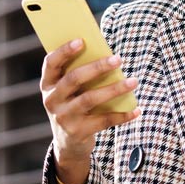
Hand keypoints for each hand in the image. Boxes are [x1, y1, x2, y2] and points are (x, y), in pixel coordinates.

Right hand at [41, 38, 140, 183]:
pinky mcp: (78, 132)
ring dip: (114, 89)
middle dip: (97, 67)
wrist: (67, 143)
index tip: (82, 40)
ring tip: (133, 81)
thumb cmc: (73, 104)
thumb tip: (107, 56)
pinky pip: (103, 121)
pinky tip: (136, 109)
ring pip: (90, 99)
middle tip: (119, 59)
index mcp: (48, 84)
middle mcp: (52, 100)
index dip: (64, 51)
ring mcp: (64, 117)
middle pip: (74, 79)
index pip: (51, 63)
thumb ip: (80, 74)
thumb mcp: (69, 91)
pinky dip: (122, 115)